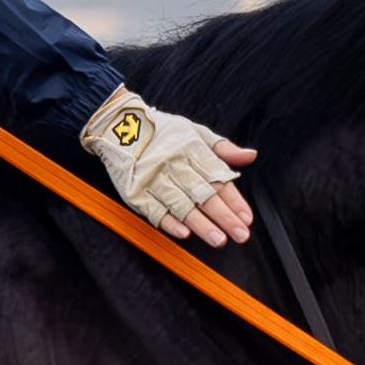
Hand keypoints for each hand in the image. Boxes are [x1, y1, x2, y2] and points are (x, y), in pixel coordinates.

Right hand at [85, 83, 259, 246]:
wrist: (115, 126)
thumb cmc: (160, 130)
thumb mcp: (194, 131)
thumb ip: (223, 147)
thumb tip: (249, 156)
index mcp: (192, 150)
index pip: (218, 178)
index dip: (234, 200)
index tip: (246, 217)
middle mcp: (174, 165)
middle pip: (203, 194)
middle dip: (224, 216)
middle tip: (240, 234)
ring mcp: (153, 179)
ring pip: (181, 205)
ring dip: (200, 224)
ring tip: (218, 239)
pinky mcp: (134, 191)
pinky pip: (153, 210)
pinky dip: (168, 222)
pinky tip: (183, 233)